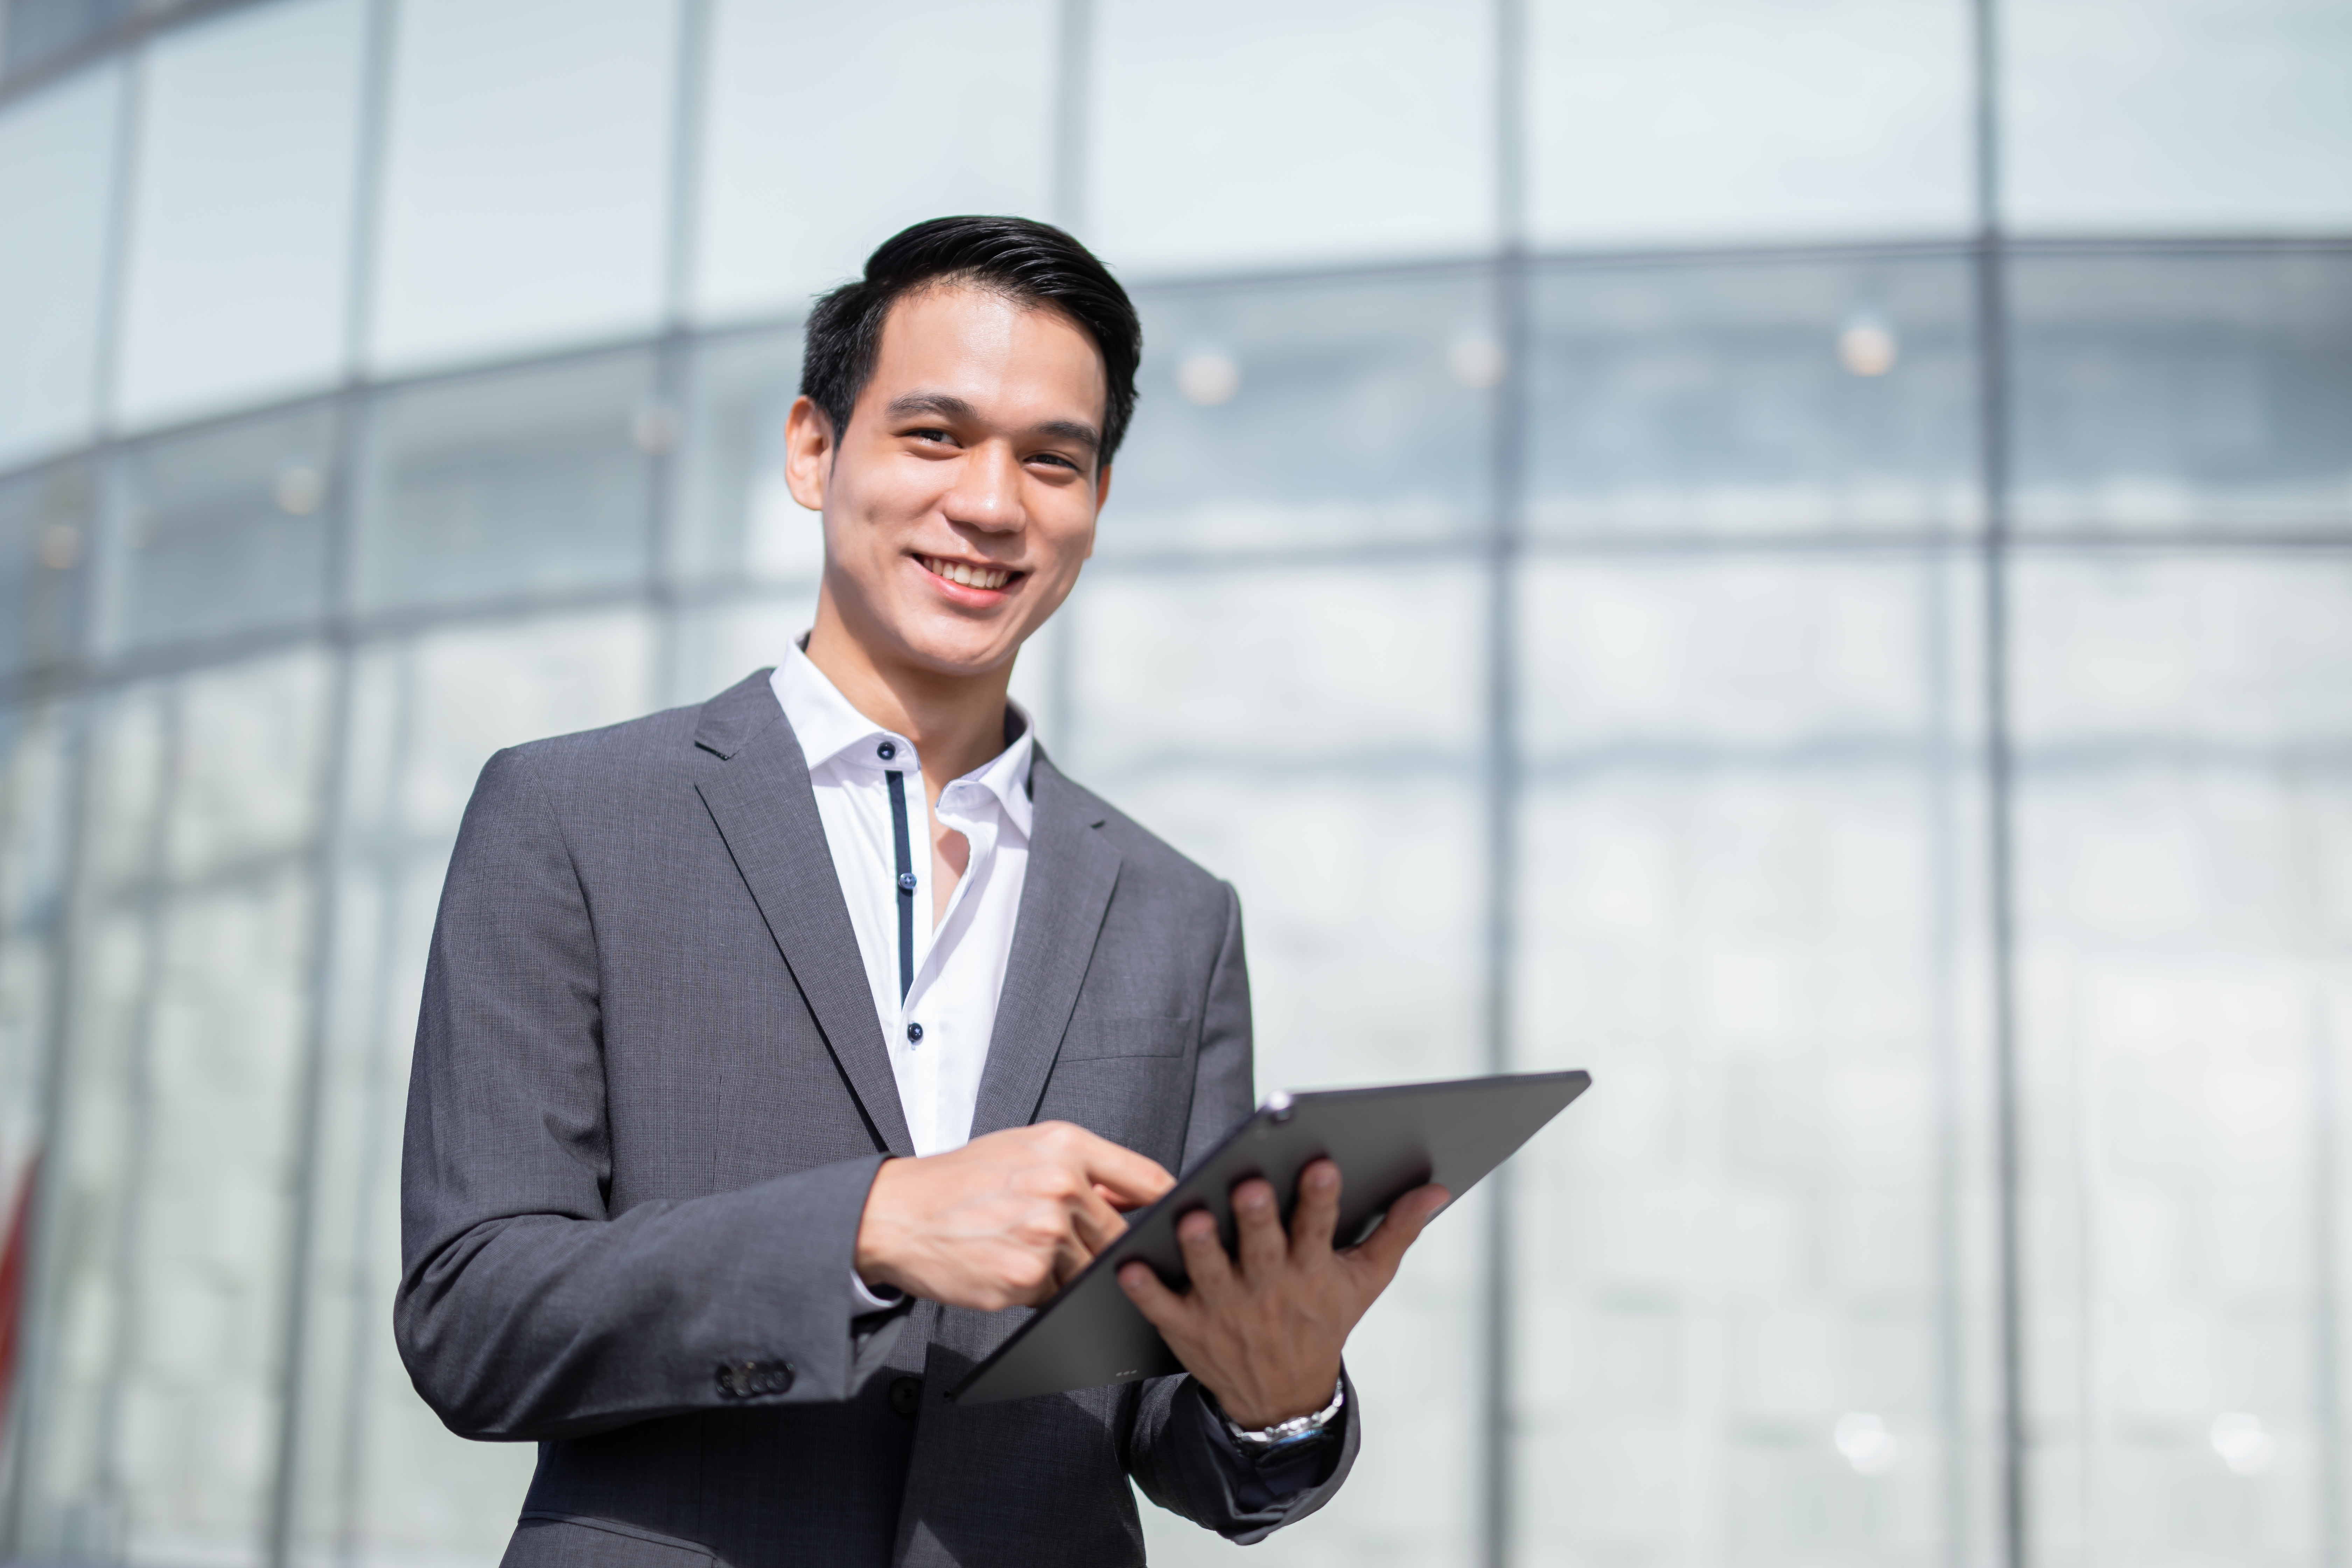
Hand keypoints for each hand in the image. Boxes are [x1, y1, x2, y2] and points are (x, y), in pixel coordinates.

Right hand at [855, 1122, 1173, 1310]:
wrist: (898, 1213)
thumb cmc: (960, 1181)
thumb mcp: (1025, 1150)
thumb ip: (1087, 1169)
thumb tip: (1143, 1196)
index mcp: (1065, 1146)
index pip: (1148, 1179)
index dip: (1170, 1204)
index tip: (1181, 1219)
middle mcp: (1060, 1186)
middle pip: (1120, 1235)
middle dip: (1107, 1248)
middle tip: (1079, 1247)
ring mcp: (1044, 1234)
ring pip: (1089, 1270)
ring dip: (1069, 1272)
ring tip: (1027, 1250)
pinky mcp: (1025, 1278)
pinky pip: (1057, 1295)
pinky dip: (1042, 1291)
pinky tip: (1010, 1267)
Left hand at [1117, 1159, 1448, 1428]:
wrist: (1283, 1398)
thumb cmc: (1324, 1321)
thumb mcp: (1365, 1280)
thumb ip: (1397, 1230)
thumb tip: (1434, 1189)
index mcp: (1313, 1271)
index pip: (1320, 1229)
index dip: (1321, 1199)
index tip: (1320, 1166)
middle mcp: (1271, 1290)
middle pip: (1264, 1248)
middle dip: (1258, 1219)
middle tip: (1249, 1187)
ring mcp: (1227, 1312)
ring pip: (1211, 1275)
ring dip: (1201, 1249)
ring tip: (1190, 1218)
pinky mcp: (1189, 1329)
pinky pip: (1163, 1308)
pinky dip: (1147, 1291)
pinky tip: (1128, 1266)